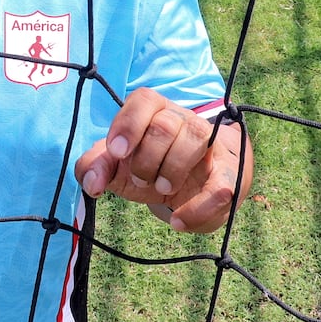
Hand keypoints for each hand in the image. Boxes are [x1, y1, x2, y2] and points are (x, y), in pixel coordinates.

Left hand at [75, 88, 251, 232]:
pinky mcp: (229, 173)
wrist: (197, 184)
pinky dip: (198, 208)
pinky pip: (221, 186)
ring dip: (171, 168)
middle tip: (141, 180)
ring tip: (162, 187)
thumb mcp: (120, 167)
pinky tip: (178, 221)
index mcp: (154, 111)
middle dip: (145, 158)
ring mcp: (209, 144)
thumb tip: (91, 182)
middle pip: (164, 125)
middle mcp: (183, 120)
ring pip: (195, 136)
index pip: (143, 100)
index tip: (117, 152)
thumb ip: (96, 167)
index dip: (128, 124)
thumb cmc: (153, 167)